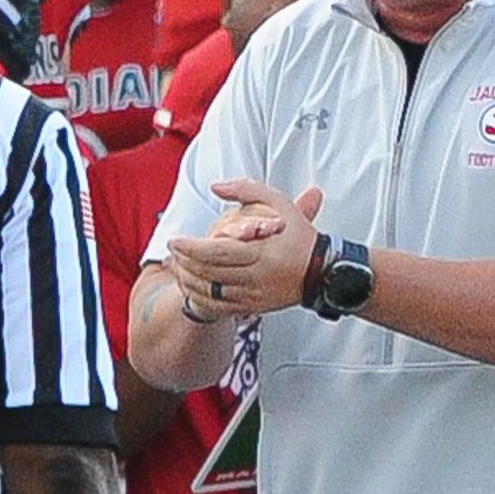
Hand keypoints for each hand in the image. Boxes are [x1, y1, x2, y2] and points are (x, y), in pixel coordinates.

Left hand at [164, 180, 323, 320]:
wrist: (321, 272)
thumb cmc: (298, 236)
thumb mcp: (279, 204)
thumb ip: (247, 190)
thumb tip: (216, 186)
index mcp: (263, 252)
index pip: (218, 252)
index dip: (192, 248)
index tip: (175, 241)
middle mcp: (257, 276)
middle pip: (209, 272)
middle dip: (184, 261)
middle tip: (173, 250)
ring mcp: (254, 295)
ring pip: (210, 291)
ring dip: (187, 278)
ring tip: (177, 264)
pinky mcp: (252, 307)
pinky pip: (217, 306)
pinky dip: (198, 296)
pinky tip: (190, 283)